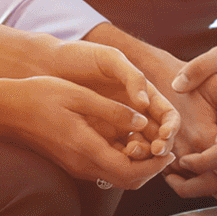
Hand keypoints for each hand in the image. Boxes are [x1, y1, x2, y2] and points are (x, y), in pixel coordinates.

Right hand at [0, 76, 178, 188]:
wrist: (6, 109)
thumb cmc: (40, 97)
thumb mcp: (80, 96)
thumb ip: (113, 111)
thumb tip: (141, 120)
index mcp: (87, 148)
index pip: (131, 172)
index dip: (155, 166)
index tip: (169, 151)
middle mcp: (83, 164)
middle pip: (127, 181)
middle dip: (151, 169)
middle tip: (165, 149)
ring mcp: (77, 165)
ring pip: (116, 176)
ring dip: (137, 165)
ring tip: (150, 142)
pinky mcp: (73, 161)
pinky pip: (104, 168)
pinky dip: (122, 160)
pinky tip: (127, 139)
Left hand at [47, 40, 179, 156]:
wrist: (46, 66)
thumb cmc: (79, 57)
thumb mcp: (109, 60)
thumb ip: (131, 76)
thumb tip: (146, 104)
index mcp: (142, 92)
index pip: (166, 115)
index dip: (170, 127)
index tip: (164, 135)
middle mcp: (132, 112)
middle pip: (157, 137)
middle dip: (160, 146)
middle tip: (154, 151)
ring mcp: (115, 126)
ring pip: (138, 148)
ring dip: (142, 156)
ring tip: (132, 152)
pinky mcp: (98, 136)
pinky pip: (115, 153)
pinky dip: (121, 159)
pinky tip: (118, 157)